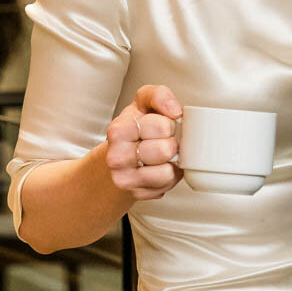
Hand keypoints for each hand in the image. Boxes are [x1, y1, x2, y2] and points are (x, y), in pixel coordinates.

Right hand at [103, 83, 183, 201]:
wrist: (118, 160)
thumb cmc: (135, 130)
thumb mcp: (143, 104)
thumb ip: (158, 95)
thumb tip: (175, 111)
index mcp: (118, 130)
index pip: (162, 126)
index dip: (168, 125)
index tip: (159, 128)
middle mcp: (117, 157)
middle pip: (165, 150)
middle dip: (170, 144)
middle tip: (160, 143)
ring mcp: (124, 179)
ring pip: (167, 172)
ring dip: (170, 163)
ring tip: (160, 158)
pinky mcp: (136, 194)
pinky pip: (166, 186)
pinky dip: (168, 177)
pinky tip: (157, 169)